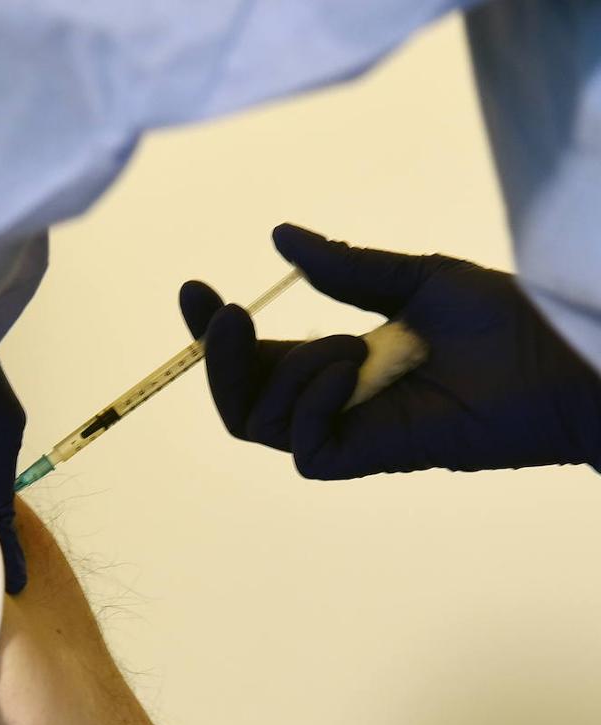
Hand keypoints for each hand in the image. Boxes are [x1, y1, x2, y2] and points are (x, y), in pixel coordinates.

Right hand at [178, 224, 600, 478]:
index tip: (196, 288)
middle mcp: (332, 400)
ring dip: (287, 371)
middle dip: (215, 356)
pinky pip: (302, 447)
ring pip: (259, 421)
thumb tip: (280, 234)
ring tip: (350, 343)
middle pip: (238, 397)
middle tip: (227, 311)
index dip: (214, 331)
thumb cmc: (505, 322)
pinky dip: (311, 400)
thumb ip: (346, 267)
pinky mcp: (368, 457)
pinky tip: (353, 368)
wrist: (561, 359)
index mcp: (336, 361)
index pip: (254, 357)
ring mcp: (348, 431)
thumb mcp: (414, 278)